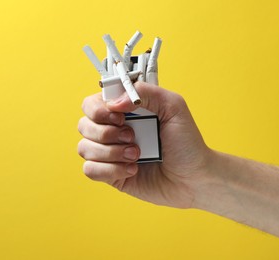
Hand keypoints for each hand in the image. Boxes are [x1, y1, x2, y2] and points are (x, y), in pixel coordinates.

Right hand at [78, 82, 211, 207]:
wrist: (194, 178)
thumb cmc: (186, 142)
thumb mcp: (173, 107)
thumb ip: (145, 93)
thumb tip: (114, 103)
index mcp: (125, 111)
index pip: (92, 103)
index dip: (99, 109)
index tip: (121, 117)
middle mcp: (114, 130)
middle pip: (83, 124)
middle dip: (106, 132)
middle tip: (131, 137)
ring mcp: (110, 153)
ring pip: (84, 148)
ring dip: (110, 152)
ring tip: (136, 155)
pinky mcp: (111, 174)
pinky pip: (90, 170)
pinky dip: (109, 170)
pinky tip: (132, 169)